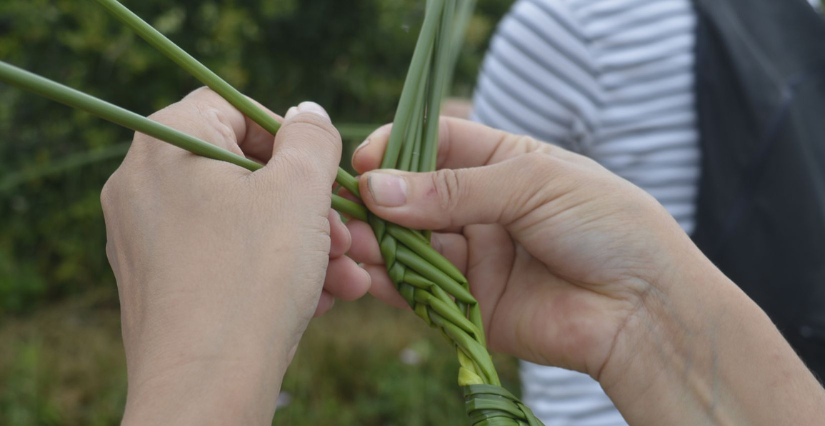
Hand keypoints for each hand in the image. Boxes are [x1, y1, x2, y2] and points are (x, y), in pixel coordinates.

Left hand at [102, 89, 369, 424]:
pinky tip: (317, 300)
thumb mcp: (299, 190)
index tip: (324, 175)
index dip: (288, 136)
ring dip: (302, 244)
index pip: (232, 107)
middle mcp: (143, 183)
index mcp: (166, 142)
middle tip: (346, 237)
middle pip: (242, 172)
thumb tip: (306, 115)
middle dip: (308, 206)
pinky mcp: (158, 284)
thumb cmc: (254, 276)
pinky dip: (271, 271)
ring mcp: (144, 237)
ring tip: (346, 277)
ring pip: (240, 222)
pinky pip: (224, 258)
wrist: (205, 388)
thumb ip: (311, 138)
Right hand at [346, 117, 690, 376]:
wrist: (645, 309)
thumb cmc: (606, 225)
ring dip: (378, 241)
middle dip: (380, 199)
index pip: (439, 143)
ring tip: (351, 241)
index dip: (398, 147)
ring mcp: (477, 257)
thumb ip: (455, 190)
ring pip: (411, 243)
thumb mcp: (533, 184)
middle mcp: (485, 208)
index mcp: (506, 163)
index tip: (363, 160)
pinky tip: (368, 273)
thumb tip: (378, 188)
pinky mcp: (471, 304)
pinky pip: (421, 289)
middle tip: (346, 205)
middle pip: (415, 196)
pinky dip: (391, 282)